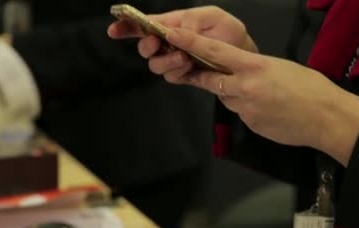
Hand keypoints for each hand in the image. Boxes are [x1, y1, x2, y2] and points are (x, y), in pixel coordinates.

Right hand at [107, 6, 256, 80]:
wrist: (245, 59)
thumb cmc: (231, 34)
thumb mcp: (214, 18)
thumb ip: (191, 23)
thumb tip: (170, 31)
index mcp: (175, 24)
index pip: (145, 24)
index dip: (127, 26)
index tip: (114, 31)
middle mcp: (170, 43)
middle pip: (144, 48)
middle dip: (147, 47)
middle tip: (158, 44)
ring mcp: (175, 61)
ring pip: (155, 65)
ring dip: (167, 61)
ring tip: (185, 58)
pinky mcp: (183, 77)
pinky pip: (170, 78)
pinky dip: (178, 73)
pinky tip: (190, 68)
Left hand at [163, 29, 358, 165]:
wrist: (327, 119)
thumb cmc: (312, 88)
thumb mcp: (281, 67)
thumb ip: (256, 68)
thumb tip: (242, 71)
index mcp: (254, 66)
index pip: (214, 52)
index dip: (190, 42)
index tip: (172, 34)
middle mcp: (245, 87)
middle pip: (210, 80)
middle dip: (204, 76)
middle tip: (200, 71)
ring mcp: (245, 109)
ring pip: (227, 98)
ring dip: (233, 93)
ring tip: (261, 93)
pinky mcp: (250, 124)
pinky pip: (241, 113)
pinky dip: (248, 108)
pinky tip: (268, 109)